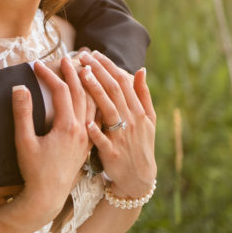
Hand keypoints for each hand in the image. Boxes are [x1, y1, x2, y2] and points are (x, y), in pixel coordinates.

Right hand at [10, 58, 91, 227]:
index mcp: (67, 127)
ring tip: (86, 68)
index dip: (49, 75)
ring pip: (94, 104)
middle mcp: (81, 130)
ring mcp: (87, 137)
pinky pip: (97, 116)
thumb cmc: (33, 171)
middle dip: (74, 72)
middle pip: (82, 93)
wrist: (48, 197)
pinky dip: (96, 101)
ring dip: (89, 84)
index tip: (37, 64)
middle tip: (68, 56)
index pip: (61, 91)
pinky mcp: (88, 145)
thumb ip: (22, 113)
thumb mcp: (24, 141)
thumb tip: (19, 88)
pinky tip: (94, 96)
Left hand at [78, 51, 156, 198]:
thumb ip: (143, 94)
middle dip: (99, 71)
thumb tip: (141, 69)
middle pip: (114, 91)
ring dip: (96, 91)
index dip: (108, 66)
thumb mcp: (148, 120)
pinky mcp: (113, 154)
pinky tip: (85, 120)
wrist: (139, 178)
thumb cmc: (140, 145)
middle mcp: (131, 121)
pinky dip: (95, 131)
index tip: (94, 53)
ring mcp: (122, 137)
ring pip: (108, 110)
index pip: (123, 82)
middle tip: (83, 56)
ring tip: (83, 75)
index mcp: (138, 111)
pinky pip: (103, 141)